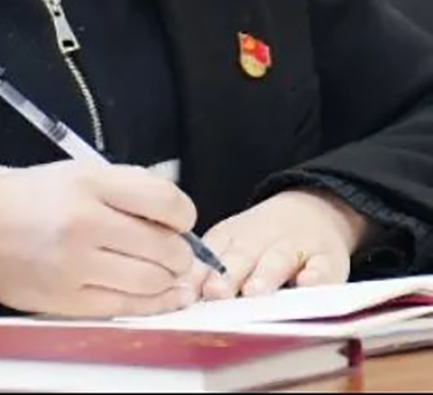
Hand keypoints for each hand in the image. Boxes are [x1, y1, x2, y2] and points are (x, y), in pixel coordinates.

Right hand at [0, 161, 198, 317]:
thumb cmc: (25, 199)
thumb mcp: (73, 173)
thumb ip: (123, 186)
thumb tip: (172, 212)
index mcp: (89, 183)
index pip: (163, 200)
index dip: (184, 214)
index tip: (181, 219)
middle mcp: (85, 223)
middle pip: (164, 246)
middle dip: (180, 253)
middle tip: (177, 252)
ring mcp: (76, 266)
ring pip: (151, 281)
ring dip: (170, 281)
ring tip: (167, 274)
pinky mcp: (67, 300)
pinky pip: (126, 307)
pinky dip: (151, 304)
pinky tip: (158, 296)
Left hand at [185, 189, 372, 300]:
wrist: (315, 210)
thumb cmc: (263, 240)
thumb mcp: (232, 245)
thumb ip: (206, 270)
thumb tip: (180, 297)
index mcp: (233, 236)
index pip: (212, 253)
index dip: (198, 274)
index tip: (185, 293)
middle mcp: (263, 239)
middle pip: (242, 256)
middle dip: (227, 275)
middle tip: (215, 292)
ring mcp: (297, 248)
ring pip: (279, 260)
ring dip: (265, 275)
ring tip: (253, 292)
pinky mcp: (328, 260)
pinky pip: (324, 268)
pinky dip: (316, 276)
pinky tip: (308, 284)